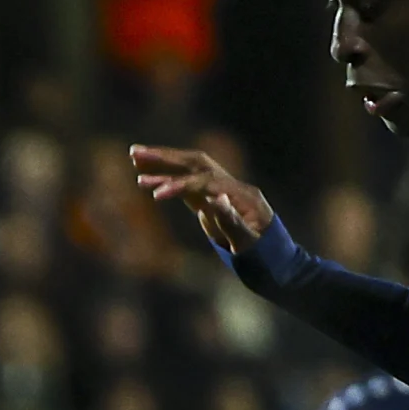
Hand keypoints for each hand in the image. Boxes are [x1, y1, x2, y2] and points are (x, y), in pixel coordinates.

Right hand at [127, 144, 275, 256]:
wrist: (275, 256)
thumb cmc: (263, 253)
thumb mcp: (249, 242)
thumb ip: (232, 221)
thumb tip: (217, 198)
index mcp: (242, 195)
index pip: (206, 183)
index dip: (180, 186)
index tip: (155, 196)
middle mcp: (231, 185)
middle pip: (196, 163)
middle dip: (165, 157)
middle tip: (135, 153)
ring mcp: (222, 190)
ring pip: (189, 169)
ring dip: (162, 162)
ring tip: (133, 156)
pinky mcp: (213, 199)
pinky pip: (187, 184)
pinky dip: (166, 179)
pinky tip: (146, 178)